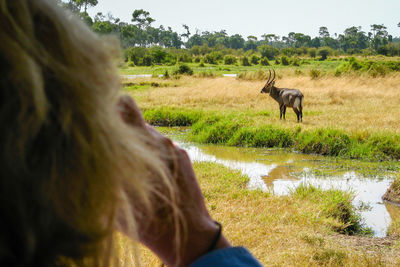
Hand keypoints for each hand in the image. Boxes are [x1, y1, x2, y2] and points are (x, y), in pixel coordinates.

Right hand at [116, 95, 230, 266]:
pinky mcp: (184, 155)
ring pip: (149, 136)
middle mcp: (159, 140)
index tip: (103, 118)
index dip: (113, 107)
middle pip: (136, 122)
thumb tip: (86, 160)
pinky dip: (154, 156)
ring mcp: (174, 147)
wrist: (190, 234)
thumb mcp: (117, 200)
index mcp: (141, 145)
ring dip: (140, 147)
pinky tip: (153, 176)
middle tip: (116, 152)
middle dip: (124, 133)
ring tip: (136, 171)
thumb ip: (103, 174)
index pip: (126, 105)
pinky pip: (163, 147)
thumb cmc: (149, 222)